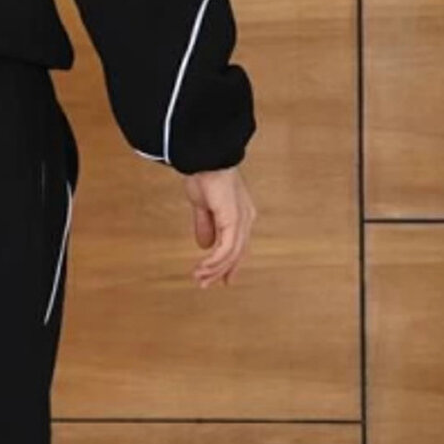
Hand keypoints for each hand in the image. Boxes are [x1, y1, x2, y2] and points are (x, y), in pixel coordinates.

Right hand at [182, 165, 255, 288]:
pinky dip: (215, 261)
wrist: (205, 160)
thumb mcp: (202, 206)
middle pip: (237, 254)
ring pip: (232, 255)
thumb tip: (205, 245)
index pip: (238, 246)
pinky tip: (204, 267)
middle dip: (220, 271)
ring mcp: (241, 221)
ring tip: (199, 277)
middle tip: (205, 284)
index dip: (230, 264)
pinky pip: (226, 249)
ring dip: (214, 269)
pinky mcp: (233, 221)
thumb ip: (205, 225)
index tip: (221, 279)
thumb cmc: (205, 176)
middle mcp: (245, 219)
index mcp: (240, 215)